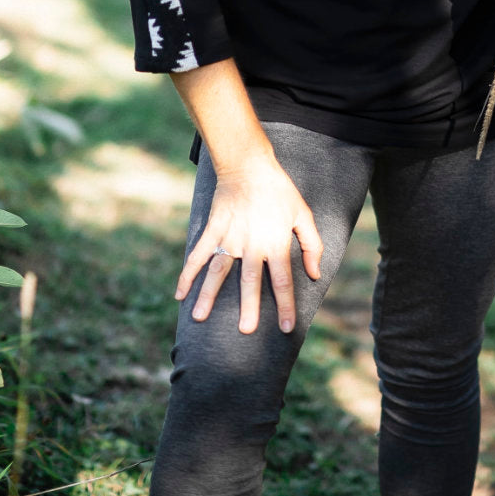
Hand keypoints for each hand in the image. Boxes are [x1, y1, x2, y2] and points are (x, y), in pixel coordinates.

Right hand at [176, 157, 323, 335]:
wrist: (250, 165)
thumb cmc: (280, 190)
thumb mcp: (302, 213)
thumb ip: (311, 244)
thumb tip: (315, 274)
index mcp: (276, 243)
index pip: (282, 281)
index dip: (286, 306)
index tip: (287, 328)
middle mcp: (252, 244)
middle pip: (250, 281)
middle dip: (249, 307)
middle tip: (246, 331)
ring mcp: (230, 237)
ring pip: (218, 272)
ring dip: (208, 295)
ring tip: (199, 318)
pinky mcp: (214, 229)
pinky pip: (199, 254)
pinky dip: (188, 273)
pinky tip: (179, 293)